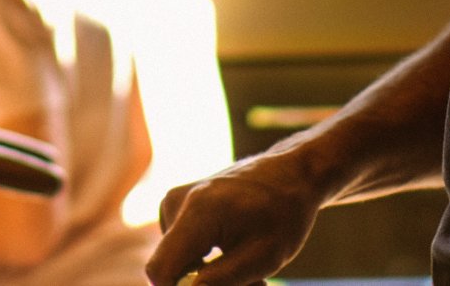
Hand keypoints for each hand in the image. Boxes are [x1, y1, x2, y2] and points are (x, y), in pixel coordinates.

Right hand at [144, 152, 324, 285]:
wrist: (289, 173)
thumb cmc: (283, 214)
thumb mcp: (264, 257)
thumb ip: (221, 280)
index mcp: (199, 212)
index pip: (160, 269)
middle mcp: (176, 203)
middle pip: (171, 269)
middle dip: (202, 285)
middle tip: (250, 282)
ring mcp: (172, 202)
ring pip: (177, 263)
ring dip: (207, 275)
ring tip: (245, 266)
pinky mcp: (175, 206)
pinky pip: (180, 250)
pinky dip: (204, 261)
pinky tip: (231, 252)